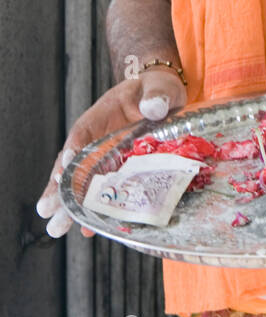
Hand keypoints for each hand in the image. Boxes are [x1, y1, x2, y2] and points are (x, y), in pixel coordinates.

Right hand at [36, 69, 186, 239]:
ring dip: (71, 205)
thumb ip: (155, 95)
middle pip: (74, 164)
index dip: (73, 152)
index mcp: (102, 116)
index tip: (64, 172)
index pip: (82, 133)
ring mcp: (105, 156)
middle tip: (48, 212)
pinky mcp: (117, 170)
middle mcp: (97, 139)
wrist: (165, 98)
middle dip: (61, 189)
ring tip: (58, 228)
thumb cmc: (158, 88)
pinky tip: (88, 229)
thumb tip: (154, 106)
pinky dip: (95, 208)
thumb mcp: (159, 87)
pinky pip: (102, 190)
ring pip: (83, 182)